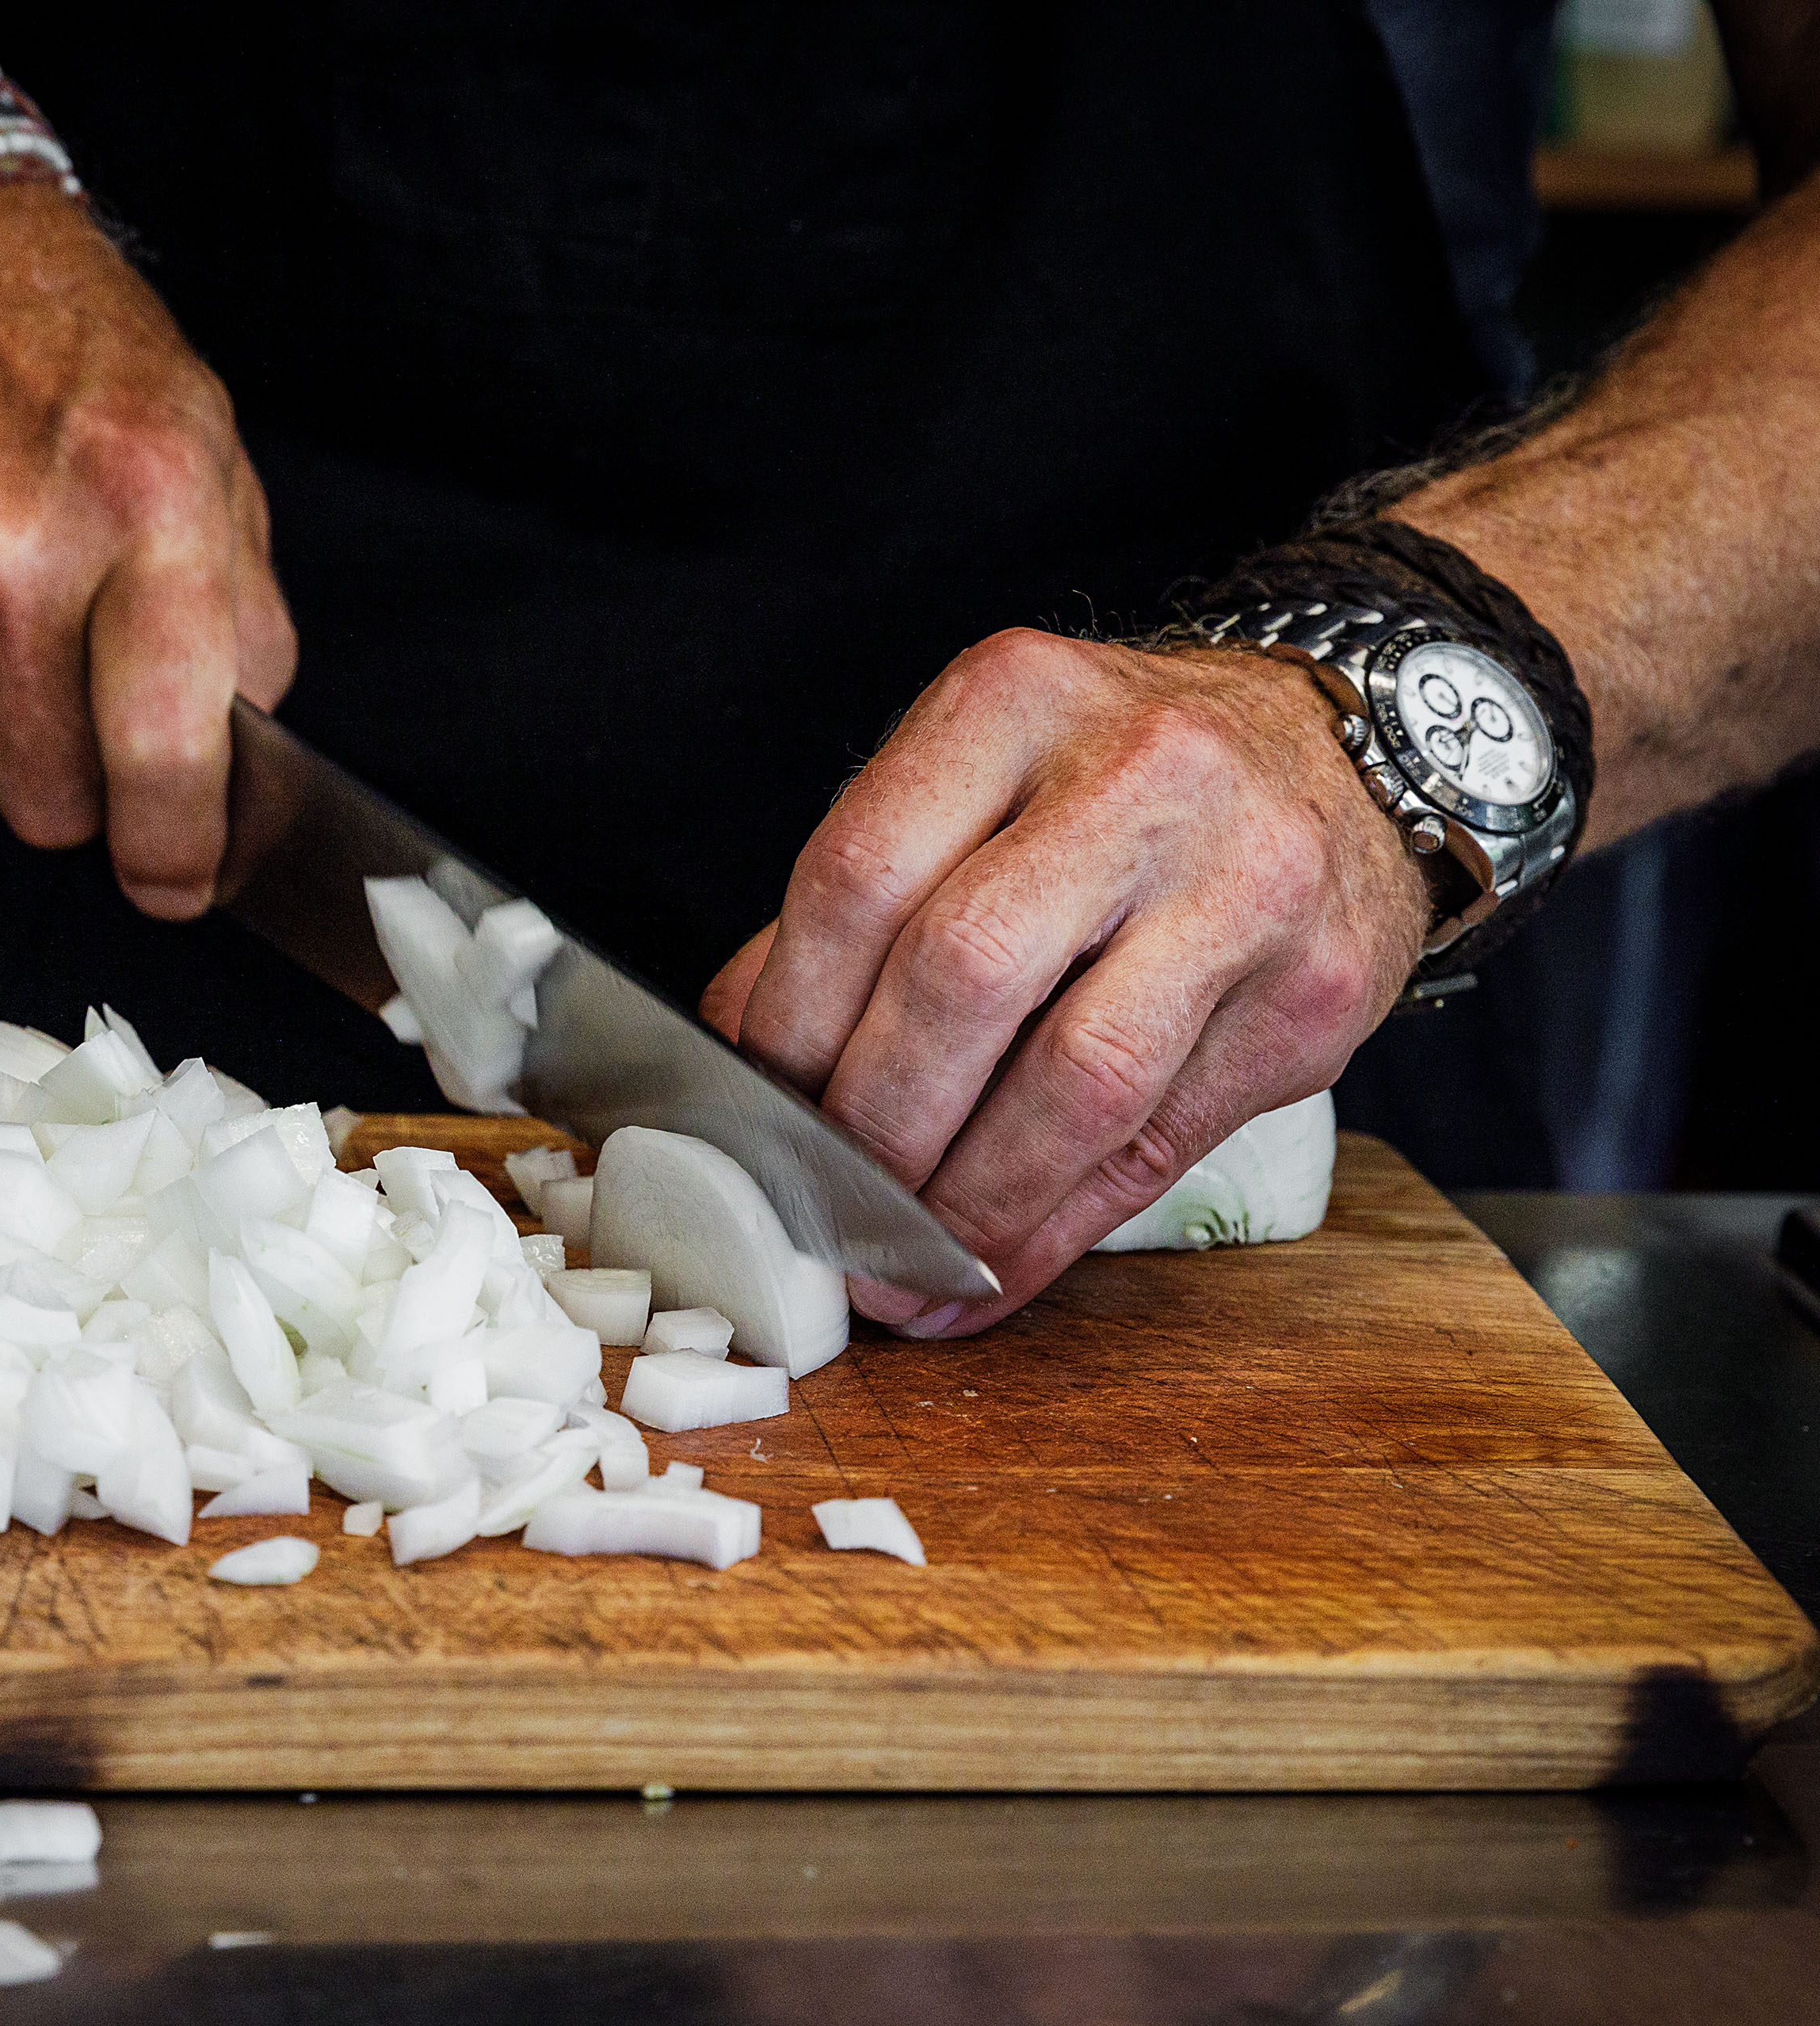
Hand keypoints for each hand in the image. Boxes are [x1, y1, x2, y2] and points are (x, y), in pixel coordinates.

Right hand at [0, 184, 295, 918]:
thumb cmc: (62, 347)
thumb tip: (235, 767)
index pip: (164, 752)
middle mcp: (8, 554)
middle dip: (92, 778)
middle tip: (94, 688)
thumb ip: (242, 621)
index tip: (183, 880)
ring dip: (6, 721)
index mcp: (141, 505)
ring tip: (9, 599)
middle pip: (58, 801)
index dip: (179, 849)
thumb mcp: (208, 447)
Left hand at [700, 630, 1430, 1334]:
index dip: (792, 1020)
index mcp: (1016, 702)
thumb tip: (740, 1060)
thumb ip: (860, 904)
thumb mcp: (979, 784)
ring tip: (902, 1263)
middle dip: (875, 1122)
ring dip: (967, 1201)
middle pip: (961, 977)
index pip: (860, 876)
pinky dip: (1053, 1228)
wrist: (1341, 755)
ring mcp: (1249, 883)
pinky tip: (991, 1267)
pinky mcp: (1316, 995)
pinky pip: (1157, 1145)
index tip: (758, 1110)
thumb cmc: (1116, 787)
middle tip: (826, 1200)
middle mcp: (1143, 776)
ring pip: (1074, 1083)